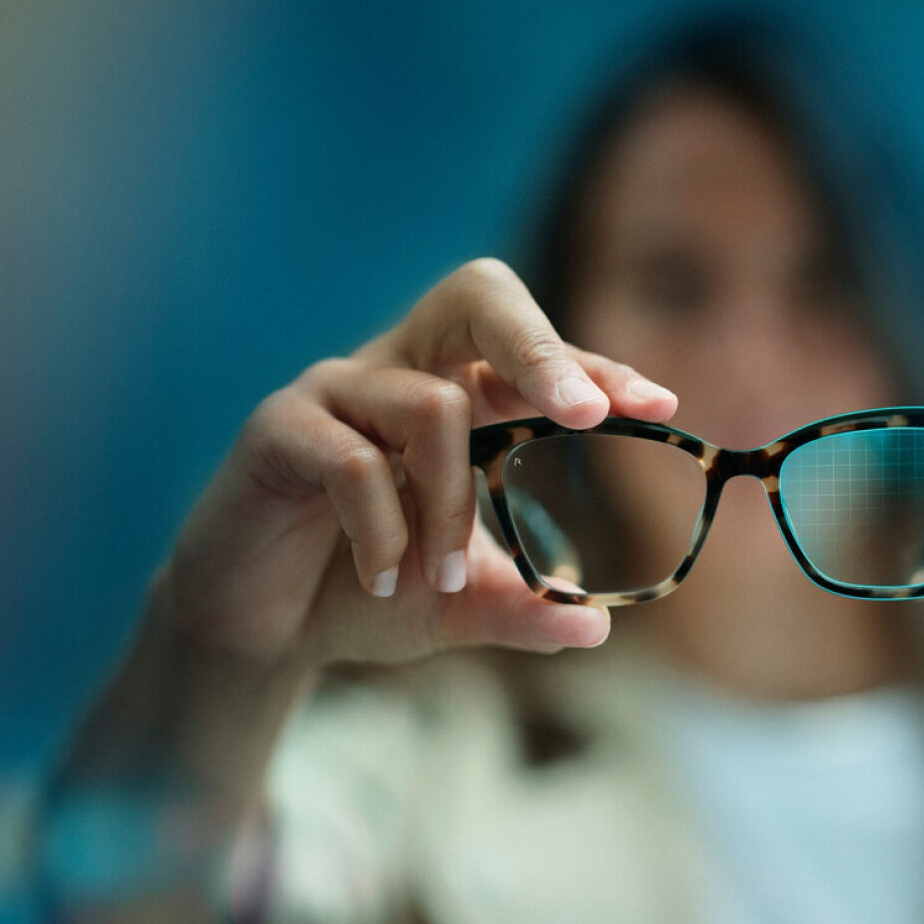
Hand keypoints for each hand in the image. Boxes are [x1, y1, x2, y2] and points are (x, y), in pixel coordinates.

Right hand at [158, 258, 677, 668]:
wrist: (262, 627)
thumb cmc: (368, 593)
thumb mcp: (460, 605)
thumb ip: (524, 609)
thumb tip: (597, 625)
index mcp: (457, 391)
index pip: (537, 354)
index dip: (598, 367)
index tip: (661, 405)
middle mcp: (402, 369)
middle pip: (480, 295)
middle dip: (542, 349)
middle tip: (586, 414)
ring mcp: (339, 390)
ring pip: (431, 406)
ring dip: (450, 506)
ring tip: (436, 576)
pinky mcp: (280, 427)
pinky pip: (353, 462)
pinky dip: (384, 532)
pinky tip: (381, 579)